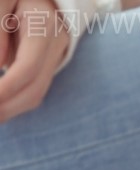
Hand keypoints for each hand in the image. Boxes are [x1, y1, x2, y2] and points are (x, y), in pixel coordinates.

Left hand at [0, 0, 70, 122]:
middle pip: (34, 90)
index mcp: (45, 29)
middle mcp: (55, 48)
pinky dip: (14, 102)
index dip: (5, 89)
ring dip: (10, 110)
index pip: (27, 69)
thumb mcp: (5, 0)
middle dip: (7, 108)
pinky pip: (33, 89)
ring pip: (36, 94)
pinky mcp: (48, 63)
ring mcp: (55, 57)